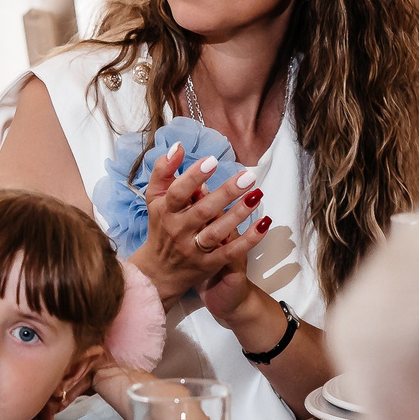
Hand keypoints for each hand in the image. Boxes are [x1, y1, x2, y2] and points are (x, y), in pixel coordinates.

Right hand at [132, 145, 267, 302]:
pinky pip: (230, 252)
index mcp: (165, 211)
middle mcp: (178, 230)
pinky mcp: (208, 264)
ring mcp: (193, 249)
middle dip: (226, 193)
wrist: (157, 272)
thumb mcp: (155, 198)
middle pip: (203, 211)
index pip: (178, 192)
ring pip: (216, 232)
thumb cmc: (160, 226)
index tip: (212, 161)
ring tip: (256, 195)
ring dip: (238, 214)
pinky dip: (248, 240)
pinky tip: (263, 223)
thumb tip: (178, 147)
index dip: (194, 177)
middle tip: (247, 176)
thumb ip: (163, 171)